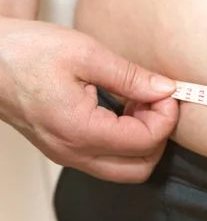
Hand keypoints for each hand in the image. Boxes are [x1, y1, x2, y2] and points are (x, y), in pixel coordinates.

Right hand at [0, 17, 178, 182]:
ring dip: (142, 139)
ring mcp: (66, 155)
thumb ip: (131, 77)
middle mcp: (73, 153)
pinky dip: (124, 140)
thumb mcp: (85, 54)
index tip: (167, 92)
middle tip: (154, 100)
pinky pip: (107, 158)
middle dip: (158, 135)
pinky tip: (121, 108)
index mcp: (80, 131)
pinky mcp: (63, 149)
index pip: (146, 142)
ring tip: (137, 101)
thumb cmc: (24, 52)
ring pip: (125, 168)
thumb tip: (166, 90)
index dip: (166, 118)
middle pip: (140, 168)